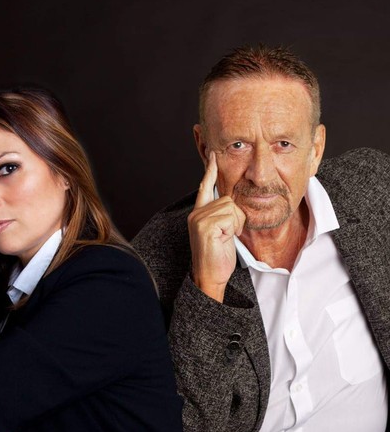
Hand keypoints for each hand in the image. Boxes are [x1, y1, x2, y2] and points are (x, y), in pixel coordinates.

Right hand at [187, 151, 245, 301]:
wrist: (209, 276)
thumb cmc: (217, 257)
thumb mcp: (221, 232)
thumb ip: (223, 216)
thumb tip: (233, 204)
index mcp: (198, 213)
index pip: (204, 187)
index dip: (210, 171)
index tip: (213, 155)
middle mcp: (196, 213)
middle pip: (228, 200)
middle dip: (236, 217)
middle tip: (228, 235)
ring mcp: (198, 219)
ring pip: (231, 208)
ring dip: (236, 224)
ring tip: (225, 238)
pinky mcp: (204, 226)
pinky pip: (230, 217)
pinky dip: (233, 229)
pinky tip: (223, 239)